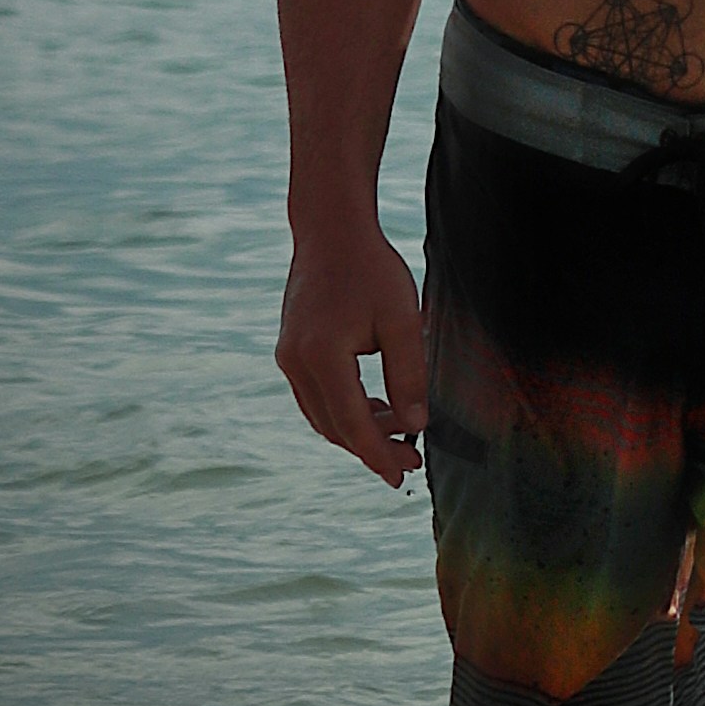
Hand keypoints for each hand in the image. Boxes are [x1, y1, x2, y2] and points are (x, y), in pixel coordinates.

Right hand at [277, 227, 427, 483]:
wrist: (331, 230)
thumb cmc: (371, 269)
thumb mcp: (401, 320)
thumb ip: (408, 374)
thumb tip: (416, 425)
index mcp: (320, 356)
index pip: (351, 423)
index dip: (378, 454)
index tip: (402, 475)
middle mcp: (295, 362)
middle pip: (333, 426)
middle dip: (371, 447)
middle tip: (410, 459)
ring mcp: (288, 358)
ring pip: (322, 415)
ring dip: (358, 430)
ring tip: (400, 432)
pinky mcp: (291, 351)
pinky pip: (316, 397)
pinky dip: (345, 410)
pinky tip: (376, 408)